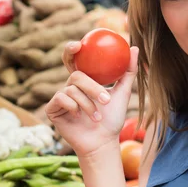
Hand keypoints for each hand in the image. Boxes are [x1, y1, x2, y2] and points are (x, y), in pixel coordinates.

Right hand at [45, 41, 138, 156]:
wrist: (102, 141)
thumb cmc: (112, 118)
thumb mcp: (123, 93)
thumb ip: (128, 71)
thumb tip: (135, 48)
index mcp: (84, 80)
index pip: (74, 59)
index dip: (71, 49)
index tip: (78, 45)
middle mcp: (70, 86)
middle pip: (77, 75)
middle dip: (92, 88)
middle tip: (106, 99)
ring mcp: (60, 97)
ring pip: (73, 89)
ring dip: (89, 105)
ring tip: (98, 117)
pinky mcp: (52, 109)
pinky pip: (62, 99)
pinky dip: (74, 107)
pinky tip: (79, 117)